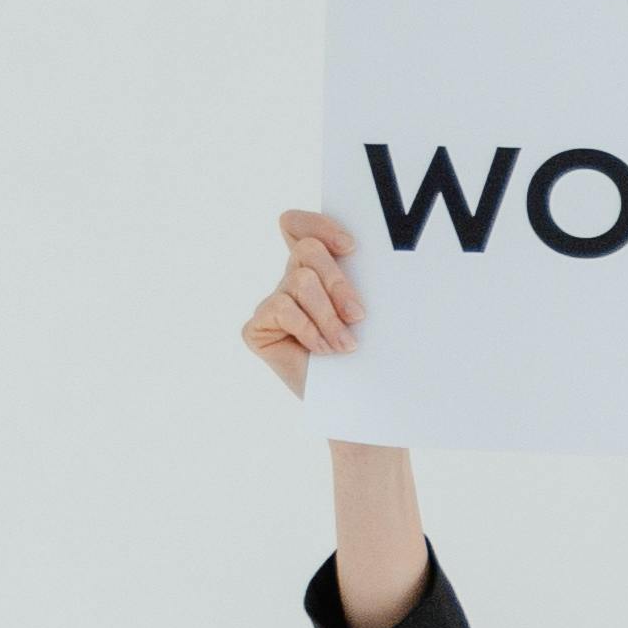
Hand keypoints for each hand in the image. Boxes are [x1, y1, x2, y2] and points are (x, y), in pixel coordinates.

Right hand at [241, 211, 361, 395]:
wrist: (359, 402)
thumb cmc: (370, 356)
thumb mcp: (371, 311)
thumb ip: (362, 279)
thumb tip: (362, 253)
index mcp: (317, 270)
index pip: (297, 225)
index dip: (318, 225)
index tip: (351, 248)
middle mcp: (291, 281)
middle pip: (307, 250)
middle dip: (338, 281)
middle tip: (359, 315)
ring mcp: (272, 305)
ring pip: (301, 282)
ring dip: (329, 316)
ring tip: (346, 345)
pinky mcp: (257, 329)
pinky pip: (282, 309)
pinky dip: (309, 330)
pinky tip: (323, 351)